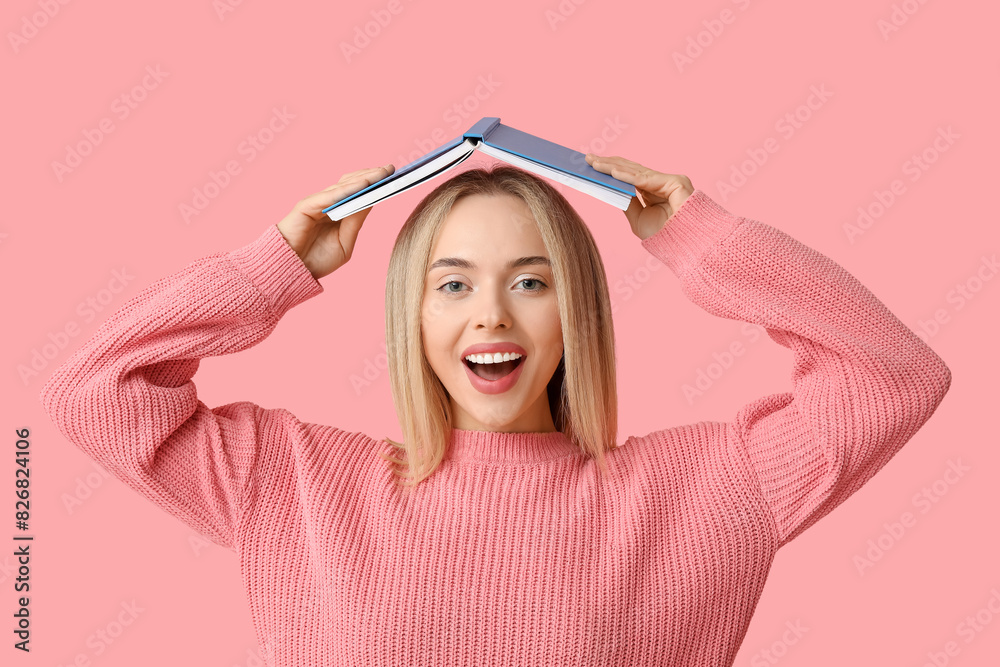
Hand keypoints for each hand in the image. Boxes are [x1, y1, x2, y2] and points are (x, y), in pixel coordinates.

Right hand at [276, 165, 393, 279]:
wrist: (291, 271)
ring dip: (364, 178)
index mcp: (338, 212)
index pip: (358, 192)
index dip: (374, 184)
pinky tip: (363, 185)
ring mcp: (317, 203)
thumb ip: (355, 221)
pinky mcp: (306, 205)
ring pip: (343, 186)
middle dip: (372, 175)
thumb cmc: (316, 260)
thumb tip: (371, 201)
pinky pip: (330, 195)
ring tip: (382, 173)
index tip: (393, 177)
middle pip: (352, 184)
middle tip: (391, 169)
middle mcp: (328, 204)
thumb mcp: (345, 242)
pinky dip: (347, 189)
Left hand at [584, 154, 693, 240]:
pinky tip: (611, 172)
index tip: (591, 166)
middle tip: (587, 158)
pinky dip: (627, 175)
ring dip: (613, 166)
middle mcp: (661, 182)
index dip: (610, 170)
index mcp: (654, 191)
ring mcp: (668, 180)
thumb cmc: (666, 236)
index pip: (629, 176)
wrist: (685, 246)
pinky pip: (645, 178)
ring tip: (593, 163)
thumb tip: (613, 188)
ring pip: (635, 171)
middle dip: (608, 164)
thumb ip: (628, 203)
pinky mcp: (674, 181)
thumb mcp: (638, 219)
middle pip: (630, 170)